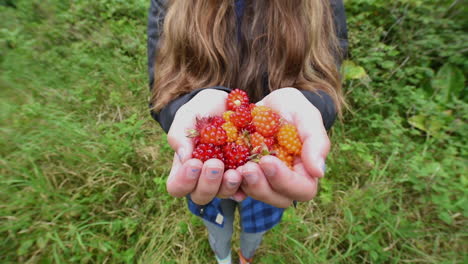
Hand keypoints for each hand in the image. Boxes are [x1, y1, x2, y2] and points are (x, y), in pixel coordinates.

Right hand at [165, 89, 245, 204]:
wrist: (227, 103)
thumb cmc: (201, 111)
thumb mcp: (187, 116)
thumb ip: (180, 134)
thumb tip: (184, 156)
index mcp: (185, 168)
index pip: (177, 187)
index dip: (184, 181)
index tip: (194, 163)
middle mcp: (204, 179)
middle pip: (201, 196)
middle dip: (208, 184)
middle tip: (215, 164)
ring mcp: (224, 178)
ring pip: (224, 194)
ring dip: (228, 185)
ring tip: (236, 171)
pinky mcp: (244, 173)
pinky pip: (247, 185)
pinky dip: (248, 183)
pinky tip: (251, 175)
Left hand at [239, 88, 329, 206]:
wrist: (266, 102)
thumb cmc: (291, 107)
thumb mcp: (306, 115)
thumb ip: (316, 141)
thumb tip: (319, 173)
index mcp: (305, 171)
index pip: (303, 189)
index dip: (286, 181)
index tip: (268, 161)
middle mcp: (285, 181)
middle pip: (278, 199)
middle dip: (262, 187)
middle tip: (247, 168)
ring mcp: (264, 179)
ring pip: (257, 195)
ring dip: (245, 185)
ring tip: (236, 167)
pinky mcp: (245, 174)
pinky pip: (237, 186)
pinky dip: (229, 182)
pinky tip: (224, 170)